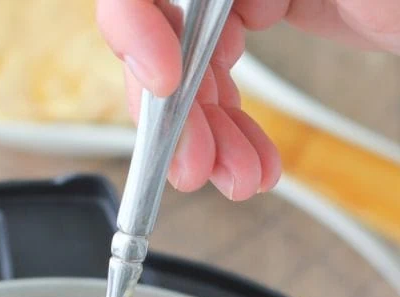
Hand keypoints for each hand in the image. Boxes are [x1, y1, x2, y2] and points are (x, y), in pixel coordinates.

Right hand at [97, 0, 399, 198]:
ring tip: (236, 177)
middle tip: (194, 165)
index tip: (165, 82)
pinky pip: (215, 73)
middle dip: (171, 108)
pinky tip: (248, 158)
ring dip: (201, 134)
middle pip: (160, 29)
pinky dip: (225, 126)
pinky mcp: (262, 8)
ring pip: (183, 61)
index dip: (138, 27)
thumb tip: (233, 3)